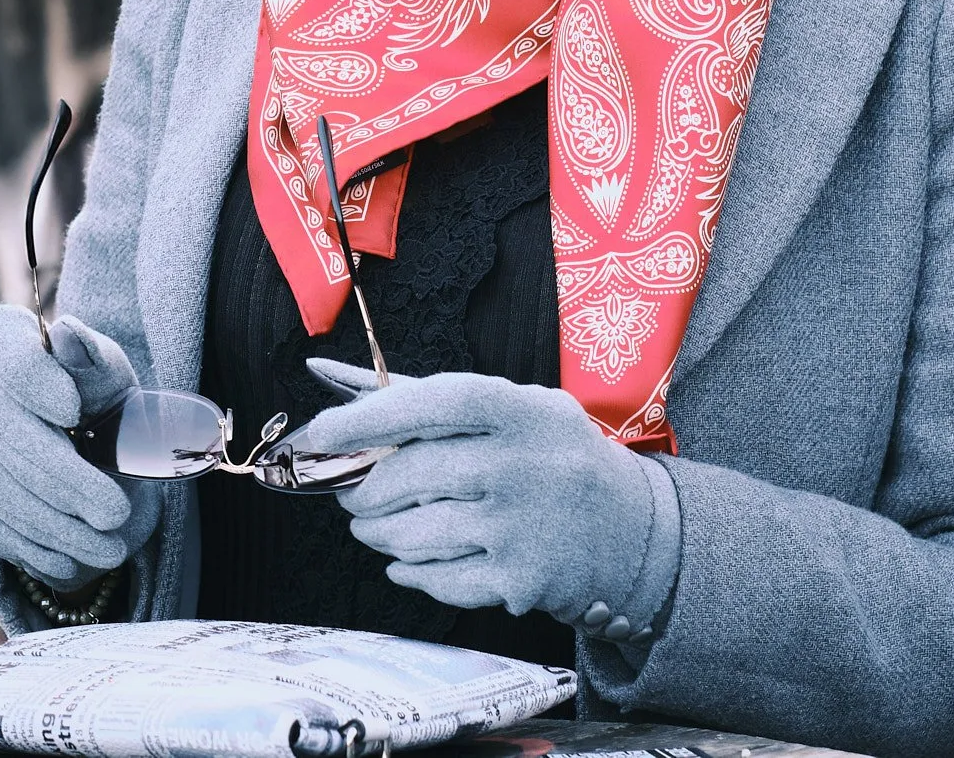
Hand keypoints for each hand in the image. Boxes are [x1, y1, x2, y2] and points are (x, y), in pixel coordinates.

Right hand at [0, 304, 161, 589]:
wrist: (68, 447)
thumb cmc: (90, 402)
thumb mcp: (104, 378)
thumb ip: (92, 361)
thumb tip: (70, 335)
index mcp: (0, 336)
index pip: (3, 348)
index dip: (31, 378)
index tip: (72, 410)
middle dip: (61, 476)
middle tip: (115, 513)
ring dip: (48, 520)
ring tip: (105, 548)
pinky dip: (19, 542)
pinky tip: (63, 560)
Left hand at [296, 360, 673, 632]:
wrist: (633, 529)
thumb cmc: (547, 452)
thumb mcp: (503, 406)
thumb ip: (415, 392)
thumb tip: (323, 373)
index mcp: (517, 409)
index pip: (428, 404)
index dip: (365, 418)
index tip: (320, 435)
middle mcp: (520, 465)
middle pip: (407, 476)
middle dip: (359, 488)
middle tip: (346, 490)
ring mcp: (520, 528)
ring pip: (411, 534)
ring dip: (375, 531)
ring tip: (373, 522)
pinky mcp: (520, 582)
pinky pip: (436, 578)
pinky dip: (410, 570)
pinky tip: (408, 559)